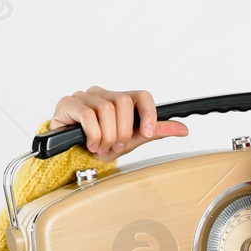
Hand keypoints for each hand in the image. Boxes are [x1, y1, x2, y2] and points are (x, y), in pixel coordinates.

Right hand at [50, 86, 189, 158]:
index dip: (149, 113)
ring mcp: (85, 96)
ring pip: (107, 109)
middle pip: (124, 103)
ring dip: (107, 135)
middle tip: (115, 146)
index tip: (147, 133)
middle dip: (123, 131)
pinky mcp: (69, 103)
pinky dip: (93, 134)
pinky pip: (88, 115)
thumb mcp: (131, 141)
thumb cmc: (99, 145)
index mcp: (120, 100)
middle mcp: (103, 94)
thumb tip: (182, 129)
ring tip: (102, 146)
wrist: (70, 156)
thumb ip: (155, 132)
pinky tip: (91, 144)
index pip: (142, 95)